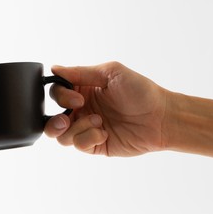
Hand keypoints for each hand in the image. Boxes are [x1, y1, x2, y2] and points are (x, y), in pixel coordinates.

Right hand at [44, 61, 168, 156]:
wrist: (160, 117)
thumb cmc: (140, 91)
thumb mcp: (111, 73)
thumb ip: (81, 72)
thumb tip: (55, 69)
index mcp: (83, 89)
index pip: (56, 93)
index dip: (61, 97)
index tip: (78, 99)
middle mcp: (82, 109)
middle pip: (52, 119)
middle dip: (54, 122)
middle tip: (67, 119)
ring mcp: (87, 128)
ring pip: (61, 135)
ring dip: (77, 128)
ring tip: (98, 122)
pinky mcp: (95, 144)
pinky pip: (78, 145)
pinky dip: (88, 138)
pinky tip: (104, 133)